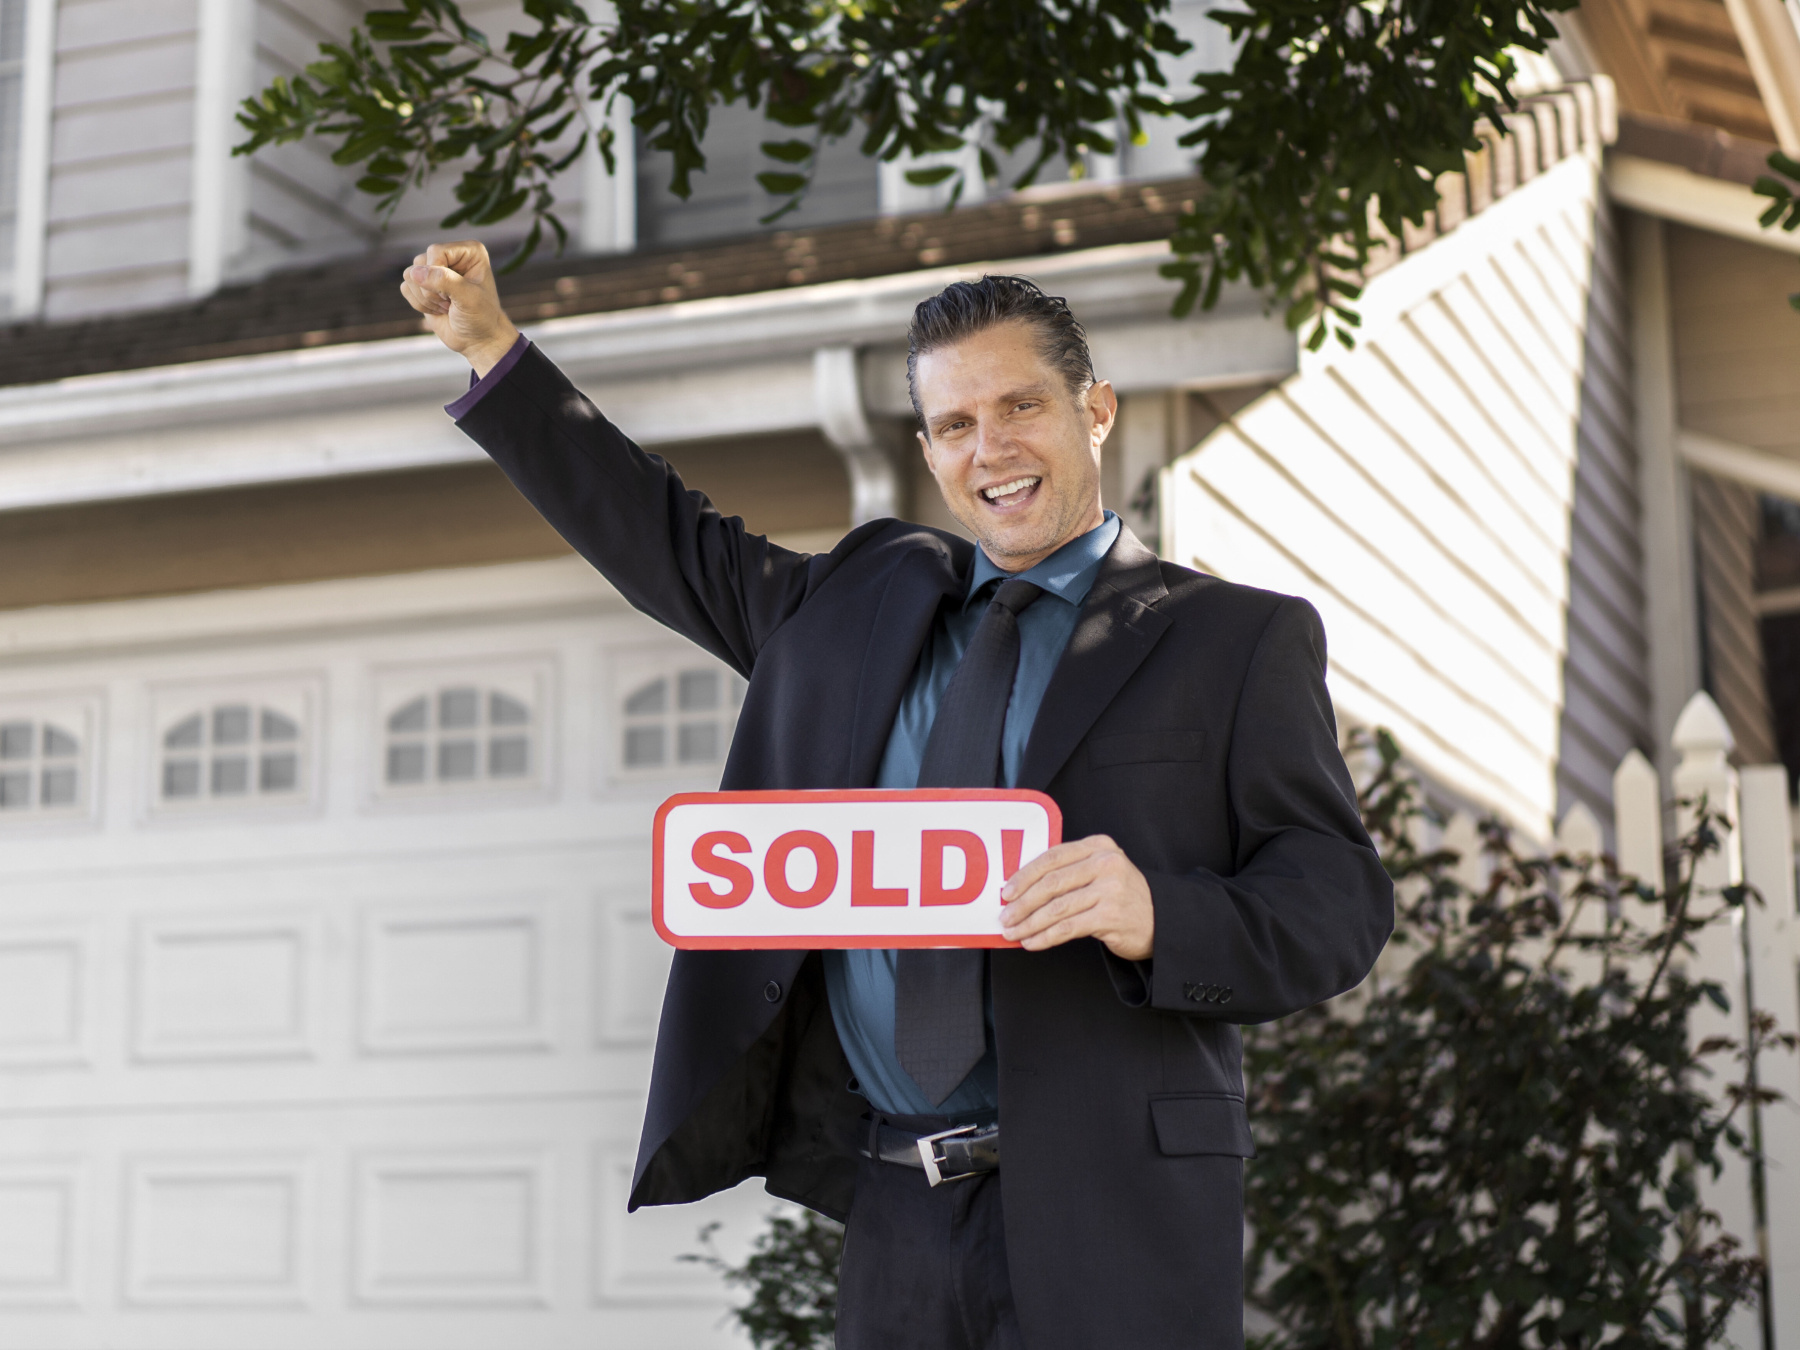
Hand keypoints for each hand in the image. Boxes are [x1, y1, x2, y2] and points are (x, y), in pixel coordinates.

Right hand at [399, 240, 520, 375]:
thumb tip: (414, 272)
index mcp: (469, 251)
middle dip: (433, 290)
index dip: (438, 274)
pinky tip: (438, 310)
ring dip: (426, 298)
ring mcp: (435, 269)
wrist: (478, 340)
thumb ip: (444, 281)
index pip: (436, 251)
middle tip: (452, 303)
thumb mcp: (469, 298)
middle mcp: (450, 255)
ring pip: (409, 274)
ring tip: (447, 306)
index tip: (455, 294)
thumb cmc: (481, 317)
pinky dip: (419, 304)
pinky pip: (405, 288)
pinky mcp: (422, 285)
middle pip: (420, 262)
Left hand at [1000, 834, 1153, 960]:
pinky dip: (1045, 937)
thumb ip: (1069, 871)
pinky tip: (1033, 942)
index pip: (1052, 857)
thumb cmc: (1120, 896)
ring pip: (1057, 907)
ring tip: (1014, 933)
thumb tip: (1020, 888)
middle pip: (1051, 882)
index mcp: (1098, 846)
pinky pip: (1068, 928)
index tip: (1007, 891)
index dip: (1024, 875)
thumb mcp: (1100, 871)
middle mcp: (1106, 863)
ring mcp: (1110, 890)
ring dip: (1029, 923)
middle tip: (1005, 916)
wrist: (1160, 920)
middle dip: (1022, 903)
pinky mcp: (1110, 916)